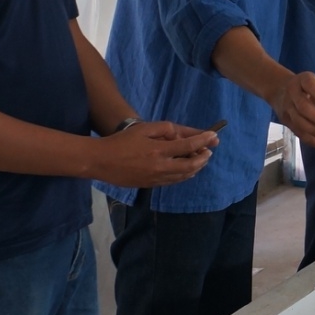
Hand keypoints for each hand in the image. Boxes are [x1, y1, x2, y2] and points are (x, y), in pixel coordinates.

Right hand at [91, 121, 217, 187]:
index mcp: (158, 150)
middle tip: (209, 150)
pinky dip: (184, 175)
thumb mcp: (143, 129)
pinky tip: (188, 170)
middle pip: (190, 165)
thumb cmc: (121, 142)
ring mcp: (155, 178)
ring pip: (183, 176)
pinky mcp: (150, 185)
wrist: (101, 161)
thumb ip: (164, 129)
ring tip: (201, 159)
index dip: (203, 140)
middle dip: (203, 157)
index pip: (188, 146)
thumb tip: (180, 135)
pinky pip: (173, 181)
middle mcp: (160, 166)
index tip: (213, 136)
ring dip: (196, 167)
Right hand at [271, 70, 314, 146]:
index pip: (310, 85)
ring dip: (314, 130)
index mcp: (304, 80)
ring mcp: (287, 107)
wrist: (281, 89)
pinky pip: (296, 131)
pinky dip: (309, 139)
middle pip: (303, 106)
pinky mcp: (285, 120)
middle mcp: (293, 93)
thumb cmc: (311, 87)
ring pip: (298, 121)